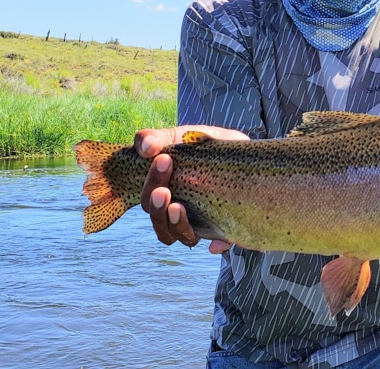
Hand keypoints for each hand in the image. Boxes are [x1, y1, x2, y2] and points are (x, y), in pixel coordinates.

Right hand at [135, 125, 248, 250]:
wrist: (233, 146)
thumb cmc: (199, 144)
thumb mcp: (177, 136)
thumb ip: (156, 138)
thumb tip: (146, 148)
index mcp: (162, 193)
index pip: (146, 200)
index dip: (150, 185)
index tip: (162, 159)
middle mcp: (178, 212)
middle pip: (159, 222)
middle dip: (158, 206)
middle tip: (164, 189)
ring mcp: (200, 220)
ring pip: (183, 236)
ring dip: (177, 224)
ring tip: (178, 206)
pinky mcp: (225, 225)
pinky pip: (221, 241)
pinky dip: (218, 243)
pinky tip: (215, 243)